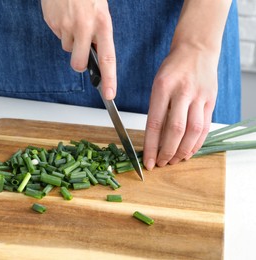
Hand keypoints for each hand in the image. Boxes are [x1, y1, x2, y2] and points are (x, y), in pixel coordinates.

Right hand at [40, 0, 116, 99]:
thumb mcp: (101, 10)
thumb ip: (99, 31)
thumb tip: (96, 52)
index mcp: (102, 22)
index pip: (107, 57)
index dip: (109, 79)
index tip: (109, 95)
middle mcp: (84, 27)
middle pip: (78, 63)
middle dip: (78, 63)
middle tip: (80, 50)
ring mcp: (65, 25)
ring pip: (67, 47)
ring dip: (70, 40)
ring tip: (73, 20)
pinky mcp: (52, 22)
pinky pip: (57, 34)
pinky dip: (61, 29)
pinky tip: (64, 15)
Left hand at [143, 44, 218, 169]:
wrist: (196, 50)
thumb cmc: (172, 69)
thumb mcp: (157, 85)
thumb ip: (157, 110)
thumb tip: (155, 140)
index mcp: (162, 88)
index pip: (154, 123)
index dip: (151, 146)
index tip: (148, 161)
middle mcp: (181, 92)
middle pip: (175, 130)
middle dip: (167, 152)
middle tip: (161, 164)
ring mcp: (198, 96)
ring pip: (192, 131)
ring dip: (183, 150)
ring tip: (174, 161)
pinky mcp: (211, 100)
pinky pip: (205, 127)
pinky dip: (197, 143)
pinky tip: (189, 151)